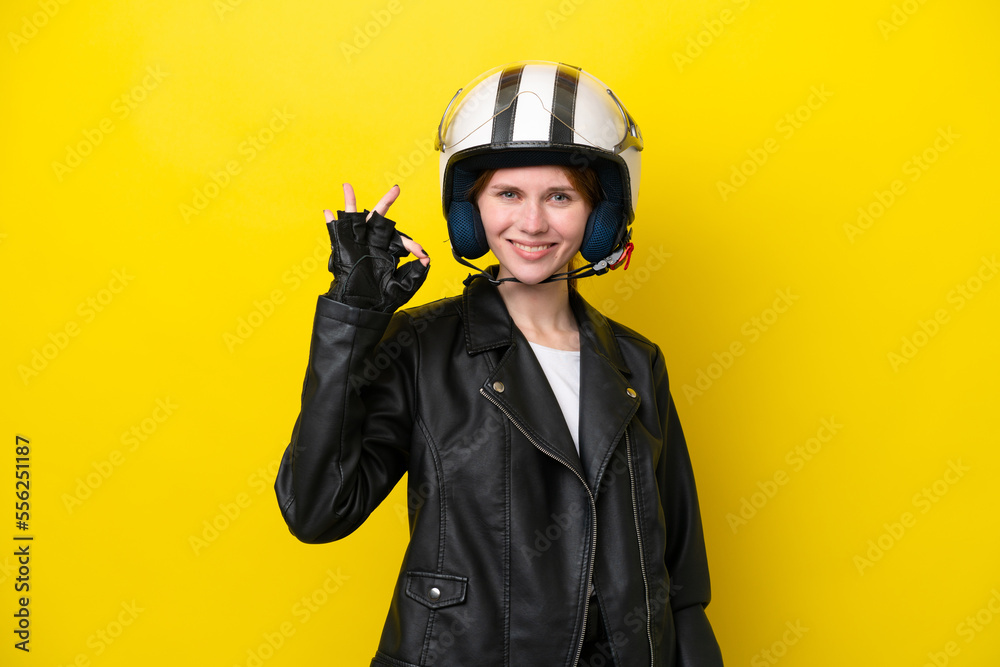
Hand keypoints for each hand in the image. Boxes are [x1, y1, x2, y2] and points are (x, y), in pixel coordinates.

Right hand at [324, 183, 429, 312]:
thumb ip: (416, 274)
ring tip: (347, 186)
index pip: (401, 240)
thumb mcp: (403, 287)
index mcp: (387, 251)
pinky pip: (335, 233)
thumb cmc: (381, 300)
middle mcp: (372, 244)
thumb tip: (427, 259)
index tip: (420, 252)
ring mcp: (356, 244)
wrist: (362, 309)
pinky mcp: (343, 249)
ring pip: (354, 218)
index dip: (411, 244)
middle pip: (379, 218)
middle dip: (387, 202)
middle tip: (396, 189)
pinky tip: (328, 211)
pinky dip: (331, 222)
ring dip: (350, 201)